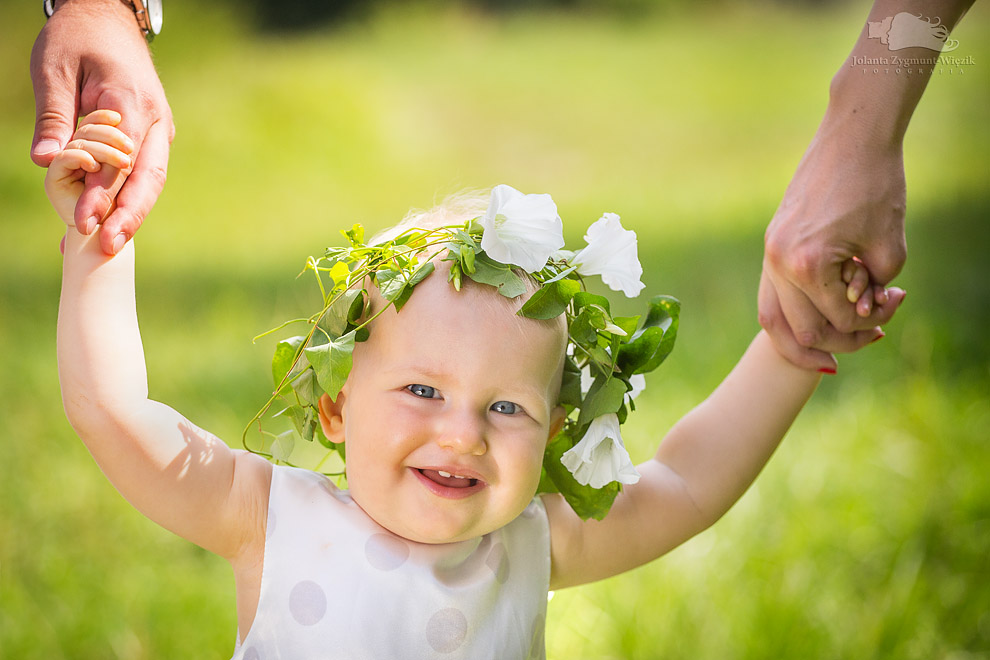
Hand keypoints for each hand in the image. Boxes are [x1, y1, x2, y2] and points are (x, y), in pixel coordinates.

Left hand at [30, 0, 173, 254]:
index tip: (84, 220)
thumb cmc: (78, 40)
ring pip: (151, 182)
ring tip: (108, 246)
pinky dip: (127, 202)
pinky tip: (105, 225)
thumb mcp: (54, 70)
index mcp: (133, 103)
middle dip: (130, 216)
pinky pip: (143, 176)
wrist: (108, 19)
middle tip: (107, 246)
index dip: (104, 192)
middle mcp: (156, 123)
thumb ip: (54, 118)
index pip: (122, 158)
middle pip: (149, 178)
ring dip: (132, 215)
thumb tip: (45, 162)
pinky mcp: (152, 140)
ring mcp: (159, 133)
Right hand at [760, 116, 906, 370]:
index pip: (839, 319)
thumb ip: (876, 290)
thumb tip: (862, 313)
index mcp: (807, 265)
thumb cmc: (875, 185)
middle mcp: (778, 264)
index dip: (874, 321)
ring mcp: (769, 255)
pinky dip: (795, 314)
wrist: (850, 138)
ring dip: (806, 339)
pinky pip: (772, 296)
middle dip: (843, 340)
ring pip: (774, 321)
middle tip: (875, 333)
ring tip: (836, 348)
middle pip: (802, 331)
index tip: (898, 299)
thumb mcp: (890, 247)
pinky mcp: (771, 246)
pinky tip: (819, 316)